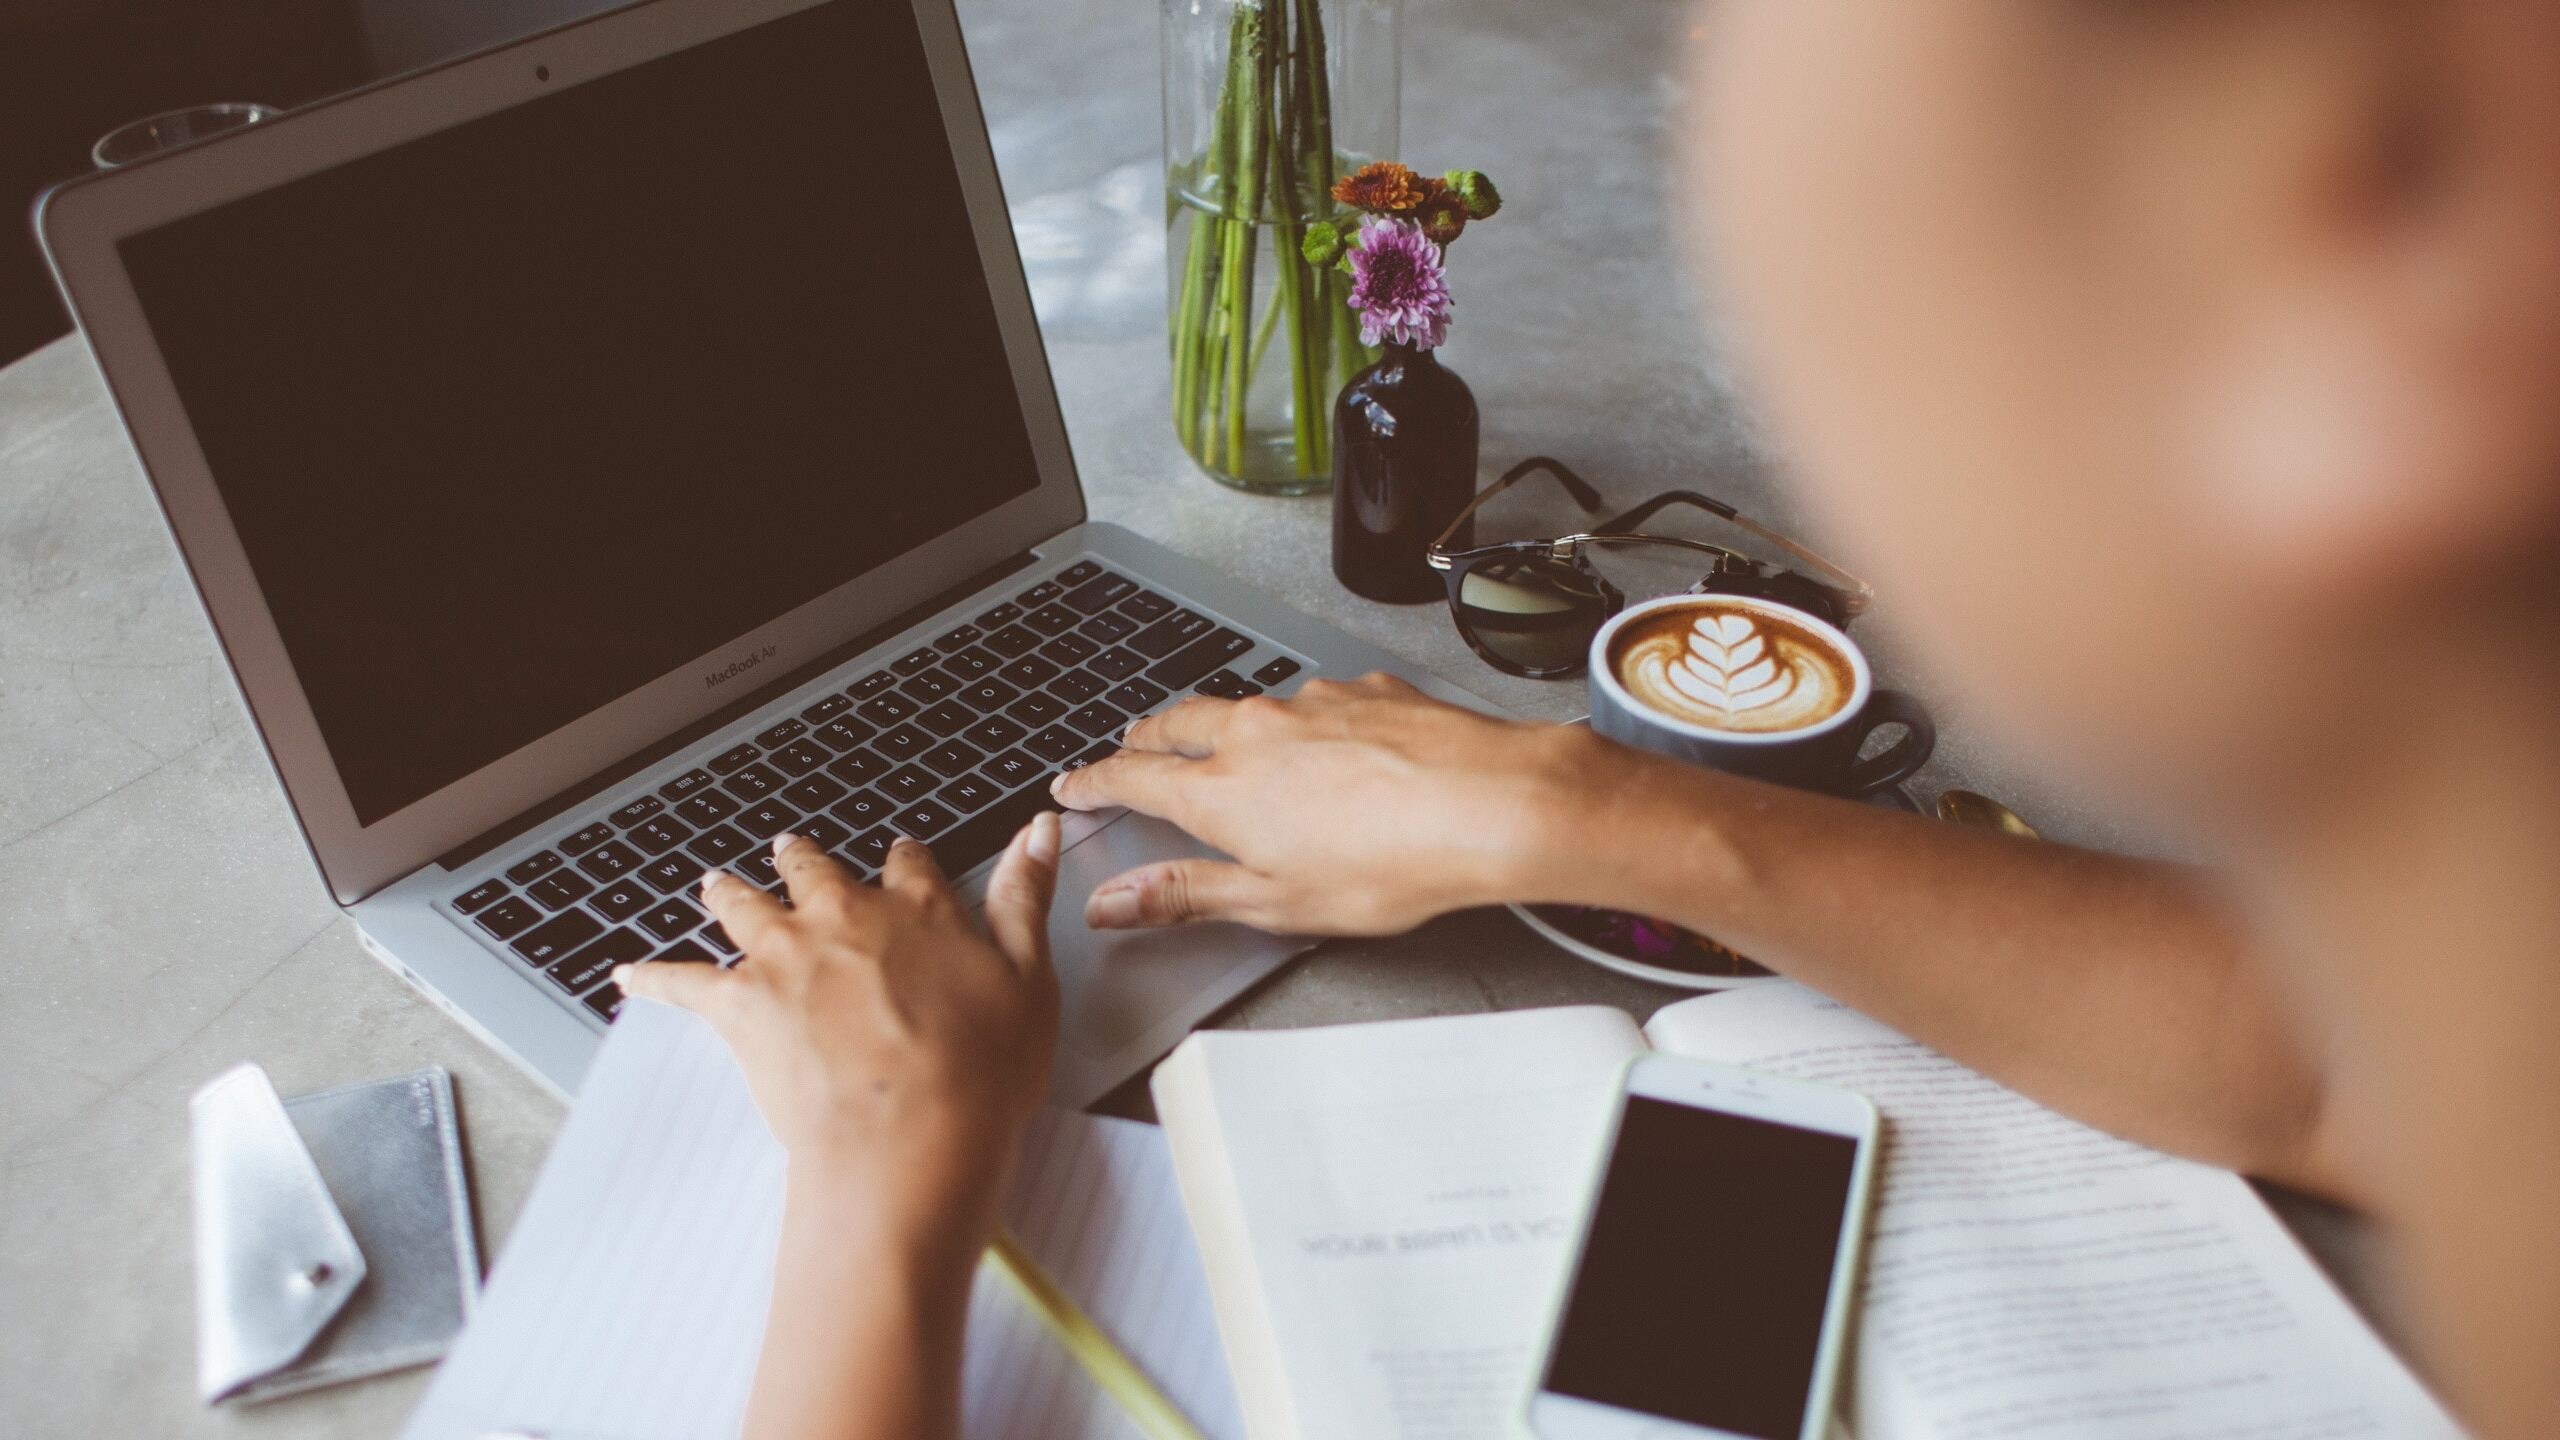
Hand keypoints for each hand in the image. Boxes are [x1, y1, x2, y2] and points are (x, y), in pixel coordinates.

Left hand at [612, 816, 1060, 1244]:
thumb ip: (1025, 900)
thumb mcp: (1030, 981)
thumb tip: (1038, 831)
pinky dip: (653, 977)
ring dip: (729, 893)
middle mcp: (846, 918)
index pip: (909, 865)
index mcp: (919, 910)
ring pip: (745, 907)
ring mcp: (787, 957)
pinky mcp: (740, 1005)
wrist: (907, 1138)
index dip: (904, 860)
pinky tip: (629, 974)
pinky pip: (682, 981)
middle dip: (802, 861)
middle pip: (814, 871)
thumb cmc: (979, 1075)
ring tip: (714, 884)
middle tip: (792, 852)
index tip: (900, 855)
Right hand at [1050, 673, 1593, 933]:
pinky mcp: (1365, 690)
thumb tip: (1114, 904)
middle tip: (1131, 747)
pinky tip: (1332, 747)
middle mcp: (1256, 732)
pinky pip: (1317, 701)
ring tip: (1230, 745)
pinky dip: (1304, 721)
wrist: (1488, 805)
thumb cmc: (1391, 863)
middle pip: (1178, 723)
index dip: (1094, 782)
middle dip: (1146, 736)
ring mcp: (1312, 703)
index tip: (1072, 785)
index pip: (1132, 777)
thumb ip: (1187, 895)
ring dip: (1228, 725)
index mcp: (1221, 789)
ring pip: (1249, 707)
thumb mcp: (1274, 902)